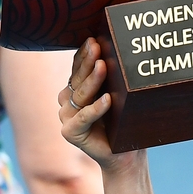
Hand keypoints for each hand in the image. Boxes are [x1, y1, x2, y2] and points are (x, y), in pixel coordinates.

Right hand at [58, 38, 140, 171]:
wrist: (125, 155)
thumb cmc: (125, 122)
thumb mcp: (120, 95)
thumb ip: (113, 78)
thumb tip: (121, 50)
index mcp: (76, 90)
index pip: (77, 68)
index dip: (84, 54)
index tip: (94, 38)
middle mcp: (67, 102)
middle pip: (77, 79)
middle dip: (88, 62)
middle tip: (97, 46)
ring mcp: (66, 117)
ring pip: (80, 95)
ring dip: (92, 81)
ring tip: (103, 66)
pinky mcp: (70, 132)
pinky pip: (84, 117)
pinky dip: (96, 109)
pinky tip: (108, 99)